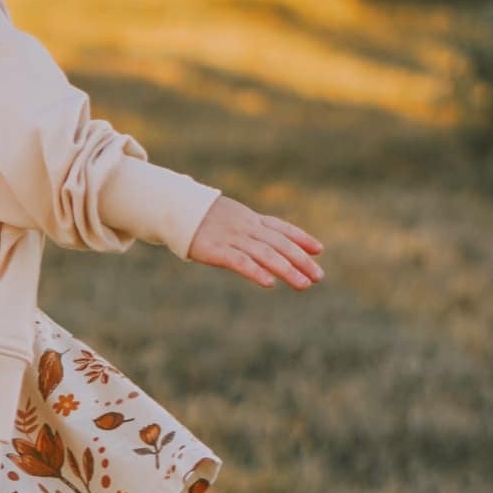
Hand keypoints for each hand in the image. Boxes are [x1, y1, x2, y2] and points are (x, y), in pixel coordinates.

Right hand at [186, 195, 323, 289]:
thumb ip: (248, 227)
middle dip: (301, 261)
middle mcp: (246, 227)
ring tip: (304, 284)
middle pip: (279, 244)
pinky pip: (239, 262)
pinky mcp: (215, 250)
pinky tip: (269, 283)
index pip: (281, 228)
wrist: (174, 208)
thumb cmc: (201, 217)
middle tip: (318, 276)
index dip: (301, 238)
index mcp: (250, 219)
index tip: (319, 249)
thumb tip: (263, 240)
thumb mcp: (230, 217)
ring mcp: (232, 238)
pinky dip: (255, 272)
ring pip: (266, 254)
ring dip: (287, 270)